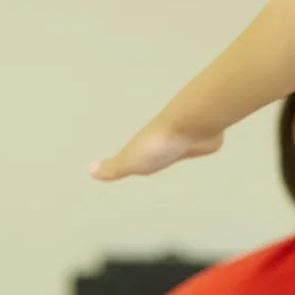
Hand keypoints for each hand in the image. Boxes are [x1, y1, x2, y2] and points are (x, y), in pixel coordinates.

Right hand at [90, 117, 222, 180]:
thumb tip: (89, 170)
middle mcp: (164, 142)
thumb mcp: (130, 159)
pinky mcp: (204, 140)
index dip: (134, 161)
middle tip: (154, 159)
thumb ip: (113, 167)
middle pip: (158, 150)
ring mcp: (184, 139)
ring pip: (179, 145)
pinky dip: (199, 144)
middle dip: (155, 153)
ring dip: (178, 147)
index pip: (137, 157)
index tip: (131, 165)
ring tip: (176, 151)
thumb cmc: (159, 143)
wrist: (192, 124)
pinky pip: (199, 142)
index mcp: (145, 147)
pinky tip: (199, 146)